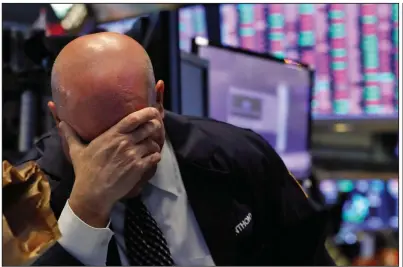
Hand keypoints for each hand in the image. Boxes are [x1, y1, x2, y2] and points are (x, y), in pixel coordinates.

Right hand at [60, 107, 162, 226]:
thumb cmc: (85, 171)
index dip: (146, 113)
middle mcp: (125, 142)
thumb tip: (61, 122)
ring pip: (153, 143)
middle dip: (155, 127)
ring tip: (152, 147)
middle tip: (155, 128)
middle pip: (148, 128)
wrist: (93, 193)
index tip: (153, 111)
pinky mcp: (138, 168)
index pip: (133, 118)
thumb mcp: (76, 150)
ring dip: (155, 144)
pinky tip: (152, 158)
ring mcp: (133, 155)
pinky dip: (156, 157)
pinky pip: (155, 157)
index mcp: (112, 135)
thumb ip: (70, 134)